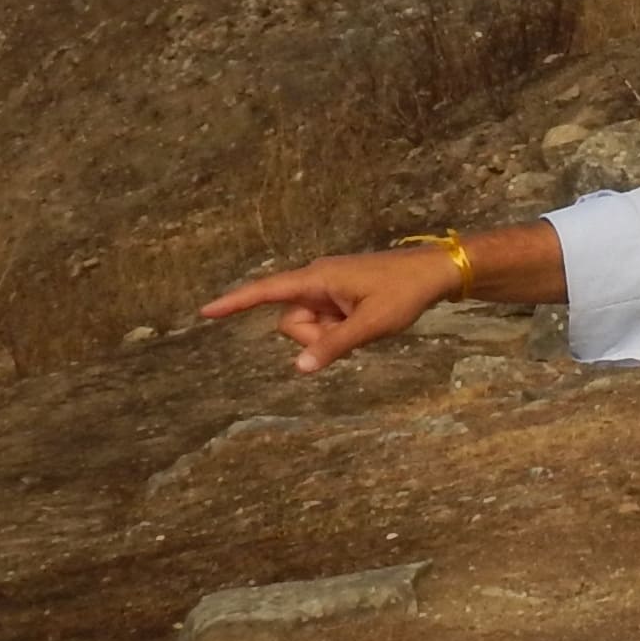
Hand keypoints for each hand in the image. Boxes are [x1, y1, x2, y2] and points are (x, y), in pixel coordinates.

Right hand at [198, 245, 467, 374]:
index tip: (205, 312)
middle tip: (354, 328)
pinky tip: (366, 320)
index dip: (235, 303)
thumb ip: (333, 346)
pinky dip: (339, 329)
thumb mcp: (370, 325)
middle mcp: (317, 280)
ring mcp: (328, 288)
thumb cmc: (404, 293)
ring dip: (330, 334)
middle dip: (314, 336)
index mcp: (318, 278)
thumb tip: (299, 368)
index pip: (266, 291)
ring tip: (365, 322)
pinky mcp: (339, 295)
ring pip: (309, 325)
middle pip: (291, 321)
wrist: (435, 272)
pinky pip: (326, 321)